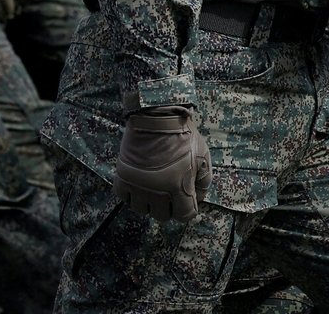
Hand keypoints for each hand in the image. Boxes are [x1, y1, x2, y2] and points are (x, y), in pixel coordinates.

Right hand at [113, 105, 210, 222]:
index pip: (184, 216)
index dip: (188, 208)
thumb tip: (198, 197)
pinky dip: (130, 194)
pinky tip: (138, 183)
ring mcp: (138, 184)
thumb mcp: (203, 155)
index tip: (186, 197)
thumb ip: (204, 181)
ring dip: (149, 202)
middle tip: (170, 190)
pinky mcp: (123, 175)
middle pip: (162, 216)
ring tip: (153, 187)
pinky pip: (124, 197)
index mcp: (178, 187)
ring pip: (142, 209)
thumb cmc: (183, 133)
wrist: (157, 113)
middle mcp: (156, 191)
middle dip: (169, 206)